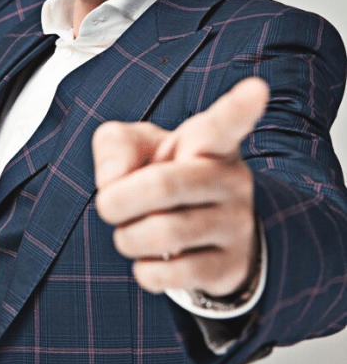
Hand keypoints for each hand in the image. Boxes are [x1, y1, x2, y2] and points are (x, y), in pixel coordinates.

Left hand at [93, 77, 268, 296]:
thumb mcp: (137, 146)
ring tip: (129, 232)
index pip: (225, 122)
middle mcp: (230, 178)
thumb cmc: (164, 174)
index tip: (256, 89)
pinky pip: (174, 274)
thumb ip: (115, 144)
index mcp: (210, 140)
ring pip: (164, 233)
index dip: (240, 106)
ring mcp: (236, 223)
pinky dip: (145, 270)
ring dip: (127, 237)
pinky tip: (148, 261)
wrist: (202, 233)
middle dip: (118, 201)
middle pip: (163, 186)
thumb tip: (114, 181)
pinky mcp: (230, 265)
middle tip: (106, 205)